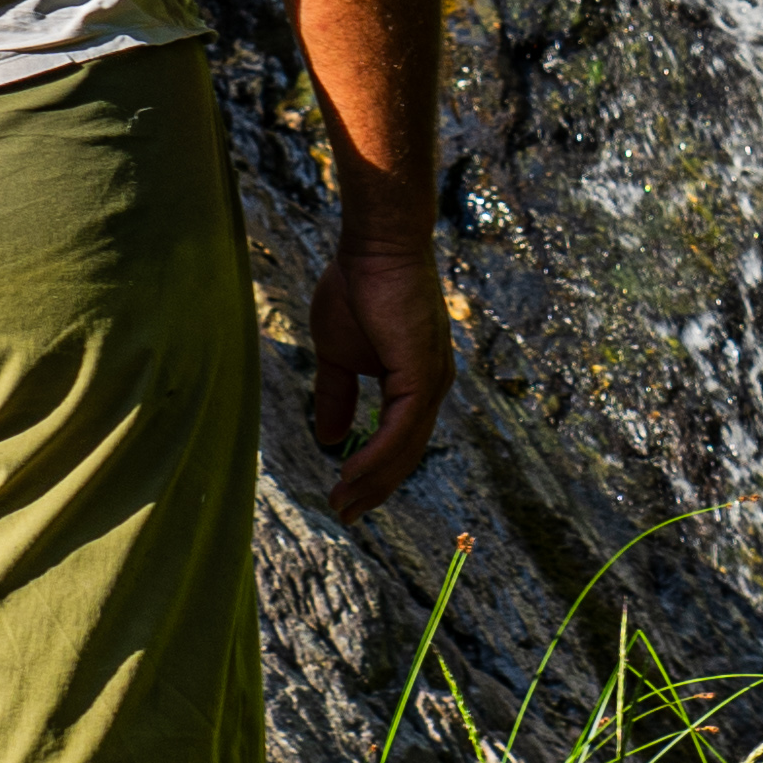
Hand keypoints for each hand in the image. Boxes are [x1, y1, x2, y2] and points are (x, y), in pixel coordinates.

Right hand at [312, 225, 454, 520]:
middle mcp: (432, 387)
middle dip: (374, 489)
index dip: (373, 472)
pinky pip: (400, 429)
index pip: (400, 442)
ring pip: (405, 449)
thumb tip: (330, 437)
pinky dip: (376, 456)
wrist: (373, 247)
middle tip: (344, 515)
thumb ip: (336, 396)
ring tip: (343, 504)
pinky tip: (351, 475)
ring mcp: (432, 381)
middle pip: (406, 454)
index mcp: (416, 382)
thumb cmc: (357, 288)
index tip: (345, 498)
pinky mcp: (423, 374)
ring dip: (373, 481)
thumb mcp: (337, 355)